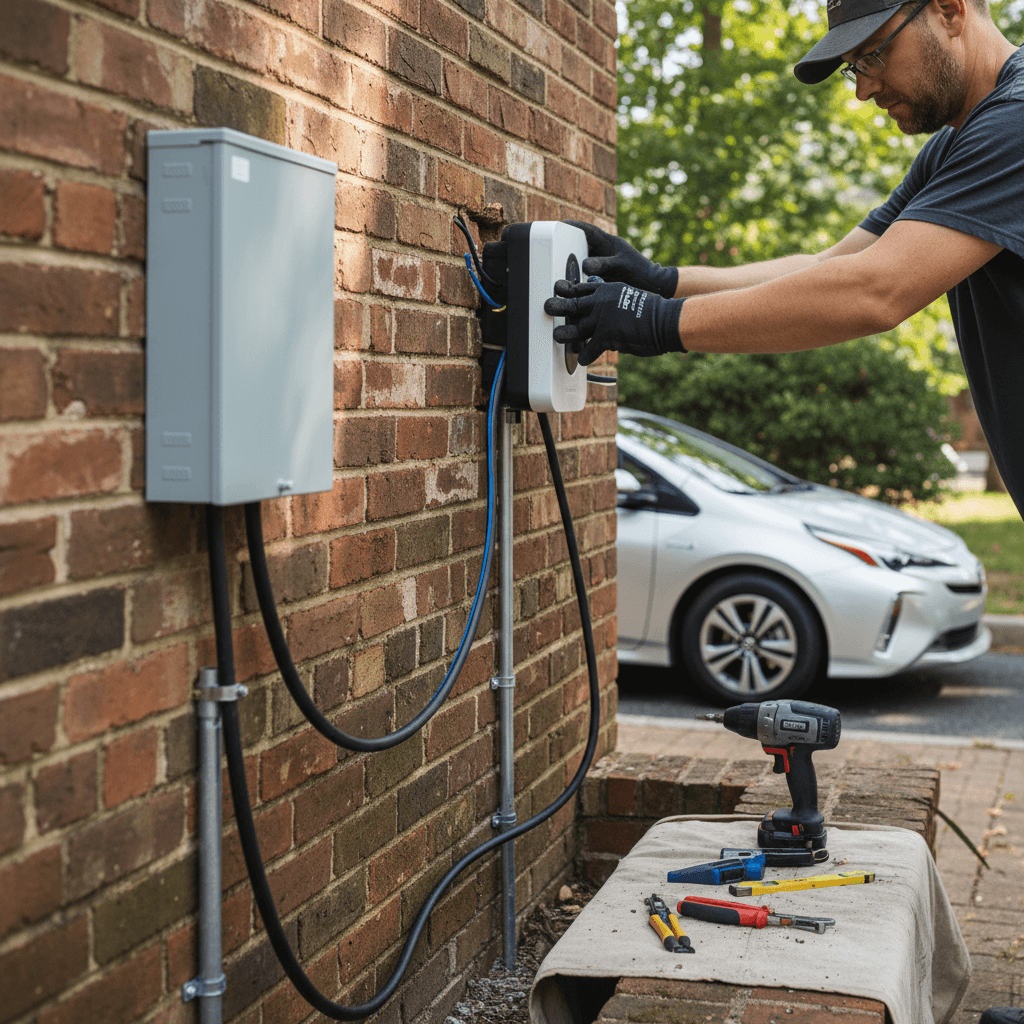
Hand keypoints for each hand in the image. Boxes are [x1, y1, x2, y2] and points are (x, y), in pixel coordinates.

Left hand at [544, 278, 685, 365]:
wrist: (666, 320)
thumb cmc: (652, 310)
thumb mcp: (629, 296)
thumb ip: (612, 302)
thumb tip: (603, 312)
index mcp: (607, 291)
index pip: (582, 288)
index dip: (569, 290)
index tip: (558, 288)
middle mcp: (601, 302)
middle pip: (573, 305)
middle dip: (559, 306)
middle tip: (547, 307)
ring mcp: (602, 319)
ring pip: (576, 328)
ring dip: (566, 334)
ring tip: (558, 337)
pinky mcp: (606, 336)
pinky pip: (590, 349)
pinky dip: (586, 356)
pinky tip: (583, 361)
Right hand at [564, 220, 678, 298]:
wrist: (653, 288)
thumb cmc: (641, 273)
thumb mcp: (621, 265)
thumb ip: (604, 264)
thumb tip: (584, 265)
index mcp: (608, 243)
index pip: (587, 231)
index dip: (572, 226)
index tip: (558, 224)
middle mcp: (603, 253)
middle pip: (580, 246)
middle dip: (566, 248)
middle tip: (551, 251)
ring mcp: (601, 265)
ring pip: (581, 262)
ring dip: (570, 267)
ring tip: (557, 272)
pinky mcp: (600, 278)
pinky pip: (585, 277)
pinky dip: (577, 280)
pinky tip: (569, 287)